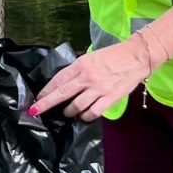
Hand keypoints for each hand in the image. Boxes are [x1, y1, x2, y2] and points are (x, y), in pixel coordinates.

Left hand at [26, 38, 156, 121]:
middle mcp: (87, 77)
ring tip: (67, 113)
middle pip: (62, 93)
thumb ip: (78, 70)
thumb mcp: (91, 58)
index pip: (59, 79)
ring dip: (68, 112)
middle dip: (47, 103)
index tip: (38, 98)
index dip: (47, 90)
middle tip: (35, 111)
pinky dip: (85, 116)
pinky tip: (83, 116)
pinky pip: (92, 112)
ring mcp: (98, 89)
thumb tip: (64, 84)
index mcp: (81, 64)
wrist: (136, 57)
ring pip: (76, 106)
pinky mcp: (109, 98)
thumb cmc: (113, 56)